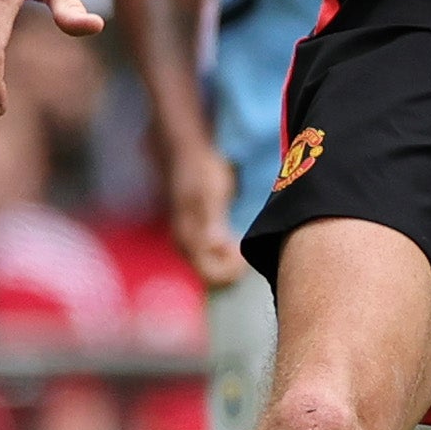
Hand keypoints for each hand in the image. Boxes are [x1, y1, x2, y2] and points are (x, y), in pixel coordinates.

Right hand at [167, 139, 242, 285]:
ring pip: (209, 266)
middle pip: (210, 275)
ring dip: (227, 262)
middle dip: (231, 269)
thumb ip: (212, 220)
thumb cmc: (202, 172)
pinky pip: (208, 256)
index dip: (231, 272)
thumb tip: (212, 245)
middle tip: (246, 251)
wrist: (187, 154)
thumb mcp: (210, 194)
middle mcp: (184, 244)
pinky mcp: (192, 233)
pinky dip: (222, 255)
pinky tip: (233, 241)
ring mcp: (187, 239)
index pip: (210, 274)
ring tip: (240, 245)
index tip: (244, 255)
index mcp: (188, 238)